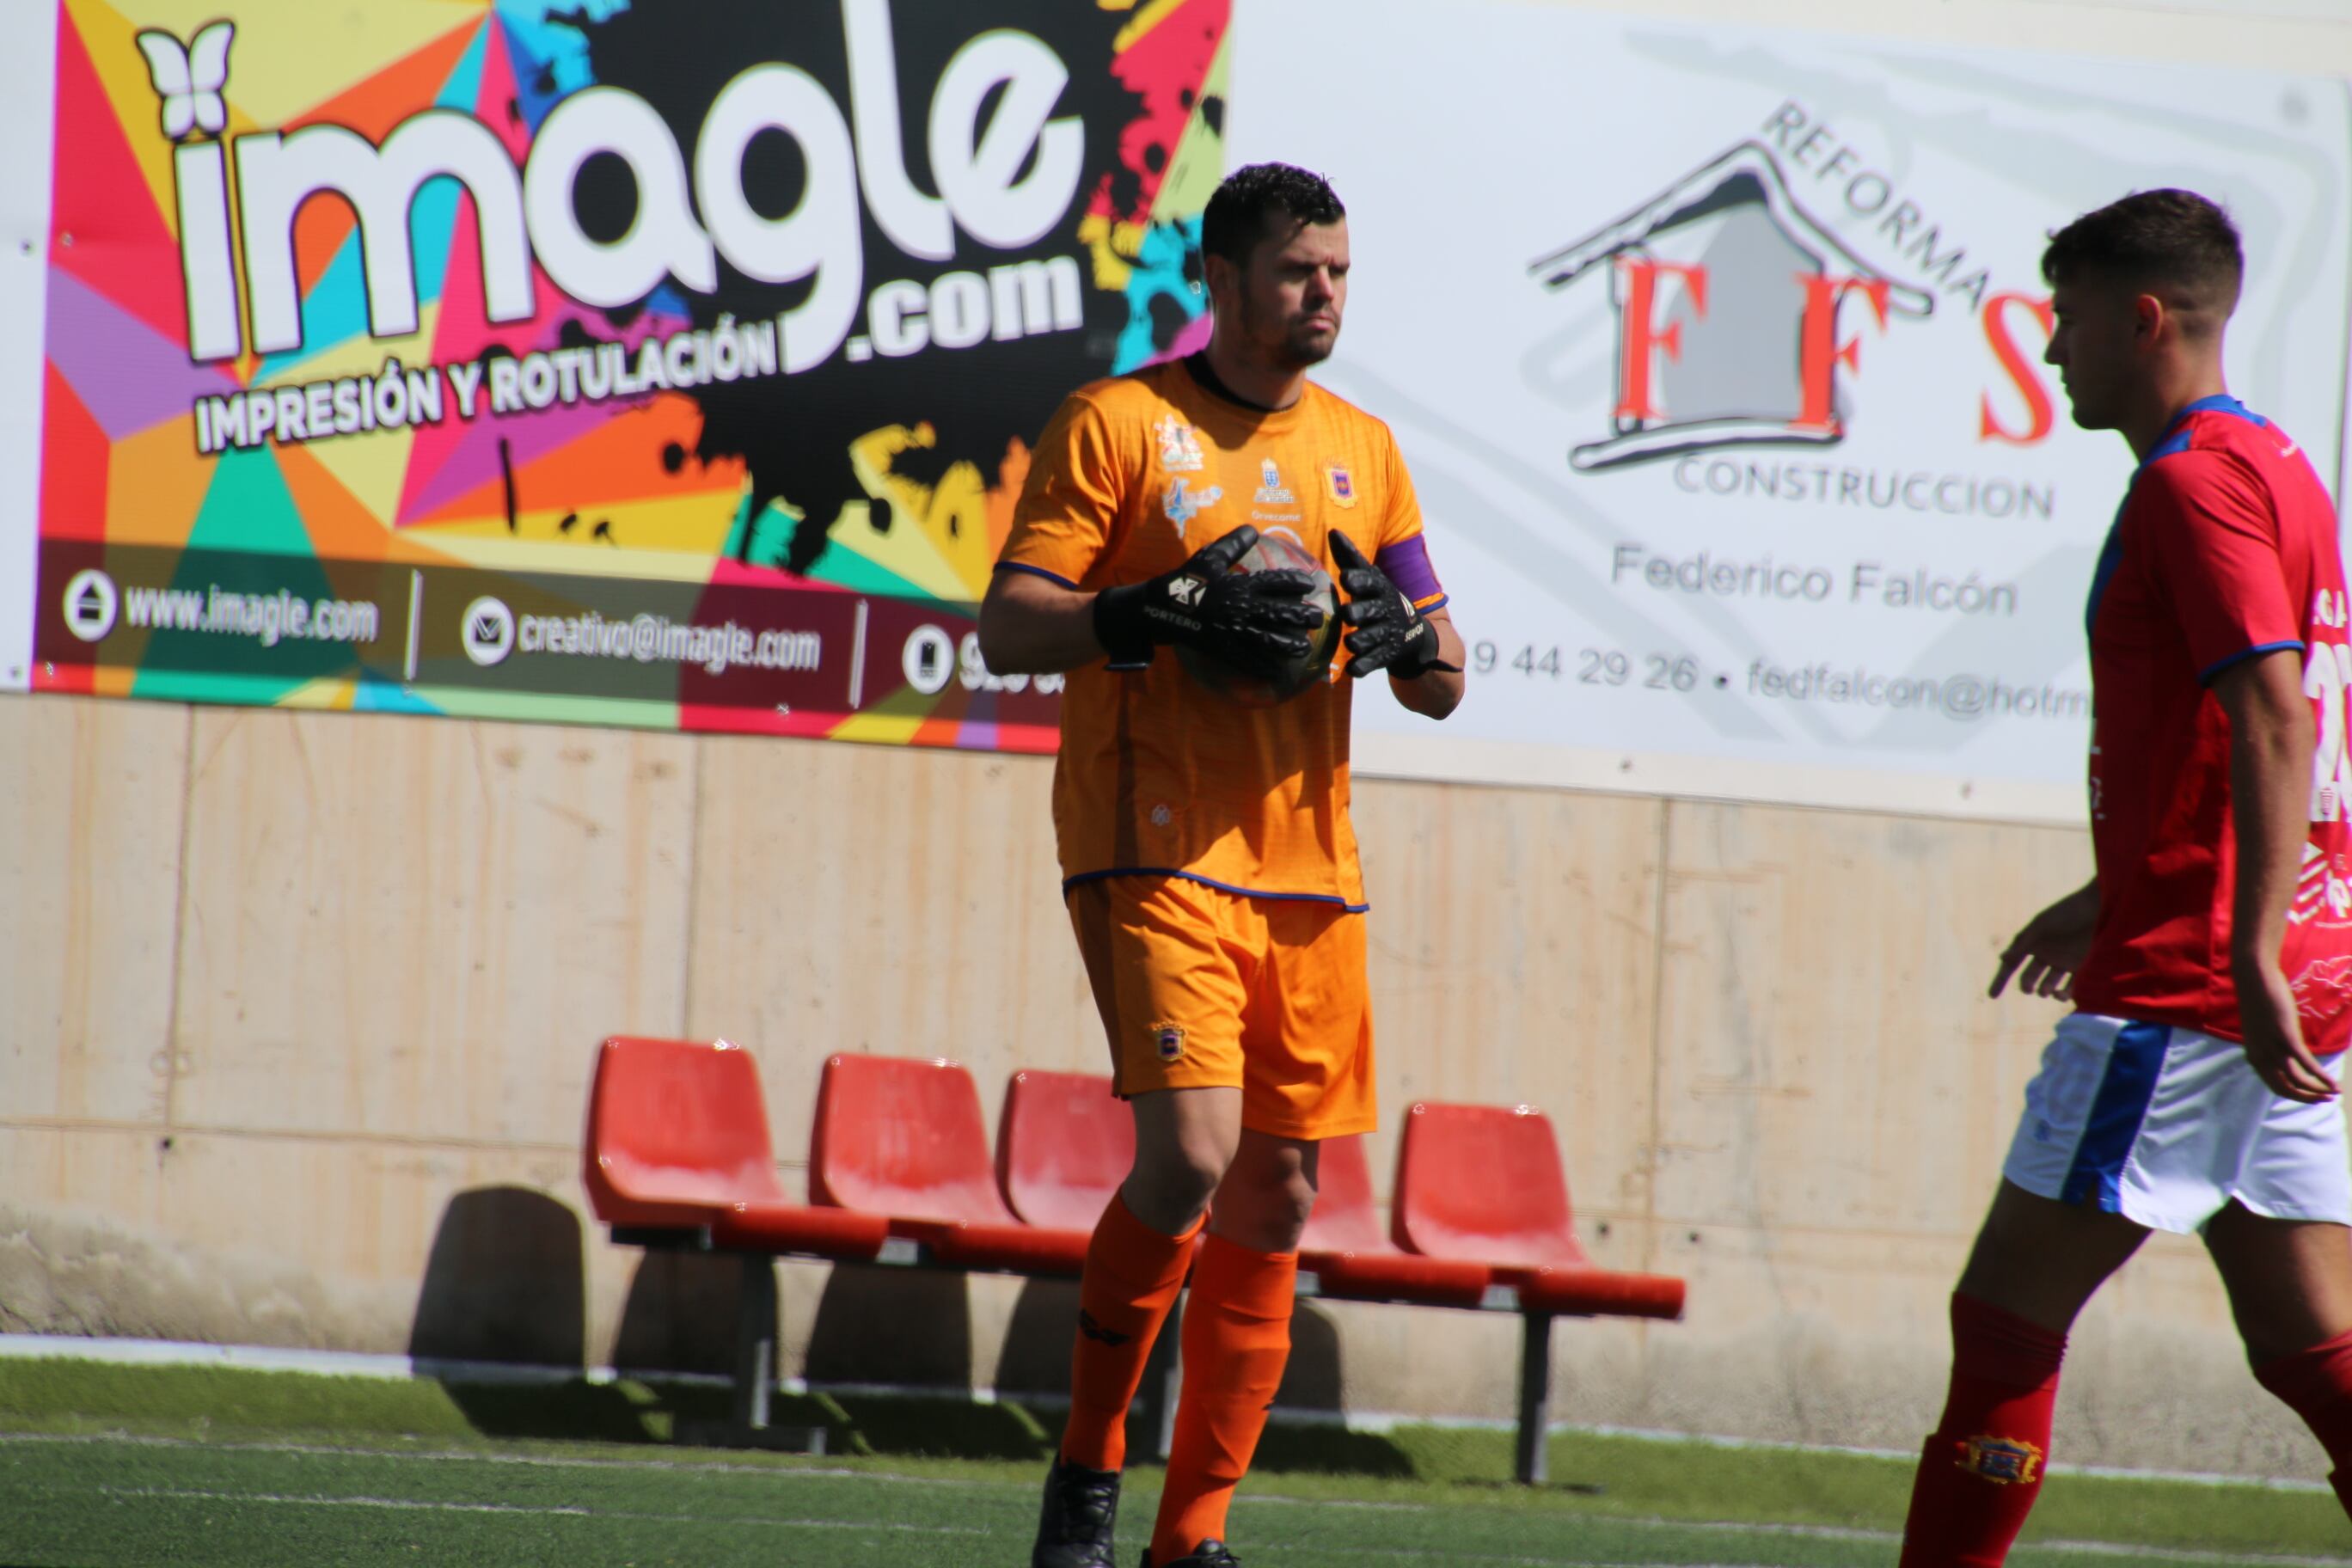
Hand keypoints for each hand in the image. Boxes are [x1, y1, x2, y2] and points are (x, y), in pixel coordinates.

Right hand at [1091, 524, 1319, 671]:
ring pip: (1266, 638)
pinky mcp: (1221, 648)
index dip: (1293, 583)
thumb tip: (1253, 528)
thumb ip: (1232, 544)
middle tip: (1318, 619)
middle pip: (1277, 612)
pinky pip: (1245, 660)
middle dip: (1300, 616)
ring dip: (1287, 644)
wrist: (1158, 608)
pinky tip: (1276, 673)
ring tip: (1303, 648)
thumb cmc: (1185, 580)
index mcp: (1238, 584)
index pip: (1273, 582)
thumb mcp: (1208, 558)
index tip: (1310, 584)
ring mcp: (1231, 629)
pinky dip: (1261, 667)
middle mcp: (1239, 607)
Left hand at [1330, 530, 1458, 679]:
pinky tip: (1353, 668)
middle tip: (1350, 614)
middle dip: (1357, 613)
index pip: (1369, 582)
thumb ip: (1351, 557)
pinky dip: (1361, 666)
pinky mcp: (1385, 656)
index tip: (1346, 578)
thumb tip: (1332, 530)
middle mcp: (1383, 611)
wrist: (1411, 633)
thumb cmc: (1379, 599)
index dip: (1358, 581)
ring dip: (1357, 640)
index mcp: (1378, 589)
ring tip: (1351, 641)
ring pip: (1366, 639)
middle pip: (1366, 612)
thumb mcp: (1371, 577)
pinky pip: (1371, 663)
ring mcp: (1385, 635)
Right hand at [1989, 883, 2099, 999]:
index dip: (2001, 980)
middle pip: (2031, 977)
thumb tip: (2003, 958)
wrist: (2102, 907)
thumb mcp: (2042, 926)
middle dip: (2027, 985)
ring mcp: (2065, 961)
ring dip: (2046, 991)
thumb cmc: (2069, 912)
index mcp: (2033, 943)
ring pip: (2050, 985)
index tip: (1992, 996)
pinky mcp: (2084, 967)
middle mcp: (2047, 953)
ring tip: (2049, 991)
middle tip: (2030, 989)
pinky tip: (2064, 993)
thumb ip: (2023, 943)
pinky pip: (2072, 986)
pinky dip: (2066, 993)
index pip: (2012, 964)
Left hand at [2235, 952, 2339, 1103]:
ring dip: (2318, 1090)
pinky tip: (2334, 1083)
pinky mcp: (2286, 1037)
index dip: (2296, 1095)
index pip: (2275, 1086)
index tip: (2313, 1096)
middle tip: (2327, 1100)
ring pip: (2297, 1080)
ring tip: (2334, 1092)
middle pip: (2286, 1089)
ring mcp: (2272, 1048)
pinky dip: (2321, 1076)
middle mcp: (2260, 1057)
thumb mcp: (2261, 1031)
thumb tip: (2284, 1052)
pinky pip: (2306, 1064)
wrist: (2255, 979)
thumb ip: (2270, 1045)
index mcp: (2254, 1058)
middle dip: (2308, 1098)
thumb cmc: (2260, 1002)